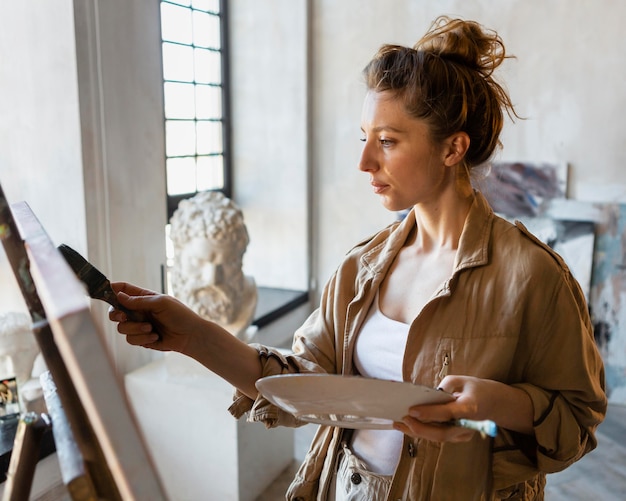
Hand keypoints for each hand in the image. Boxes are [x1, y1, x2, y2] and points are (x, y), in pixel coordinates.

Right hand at [108, 281, 206, 352]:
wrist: (190, 336)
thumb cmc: (180, 315)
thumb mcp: (160, 302)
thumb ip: (139, 301)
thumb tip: (119, 295)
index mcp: (144, 298)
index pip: (124, 289)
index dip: (112, 289)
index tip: (103, 291)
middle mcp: (139, 311)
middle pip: (115, 311)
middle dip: (116, 315)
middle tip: (124, 317)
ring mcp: (139, 325)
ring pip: (122, 328)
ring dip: (136, 329)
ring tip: (151, 328)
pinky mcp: (141, 338)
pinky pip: (130, 339)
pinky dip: (142, 338)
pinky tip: (156, 336)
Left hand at [393, 375, 532, 440]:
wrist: (494, 403)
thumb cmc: (476, 388)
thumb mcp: (461, 380)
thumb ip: (444, 387)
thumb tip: (426, 396)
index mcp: (470, 408)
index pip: (447, 413)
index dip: (428, 413)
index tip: (411, 410)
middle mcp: (467, 425)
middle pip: (441, 433)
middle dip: (419, 428)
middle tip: (401, 419)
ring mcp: (464, 434)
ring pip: (438, 437)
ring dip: (417, 432)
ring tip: (398, 424)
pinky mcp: (458, 437)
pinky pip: (439, 436)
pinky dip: (423, 432)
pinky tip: (408, 426)